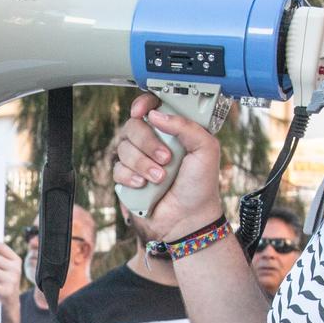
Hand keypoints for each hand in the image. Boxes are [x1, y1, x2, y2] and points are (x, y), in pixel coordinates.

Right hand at [112, 93, 226, 241]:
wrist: (189, 218)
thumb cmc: (200, 185)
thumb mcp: (206, 149)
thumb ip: (186, 126)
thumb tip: (156, 114)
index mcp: (171, 130)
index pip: (151, 106)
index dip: (143, 104)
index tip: (142, 112)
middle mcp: (152, 141)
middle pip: (132, 126)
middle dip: (148, 143)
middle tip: (166, 158)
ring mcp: (138, 159)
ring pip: (122, 148)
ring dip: (143, 164)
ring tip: (160, 178)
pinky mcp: (127, 178)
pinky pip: (117, 169)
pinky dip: (131, 177)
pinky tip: (144, 186)